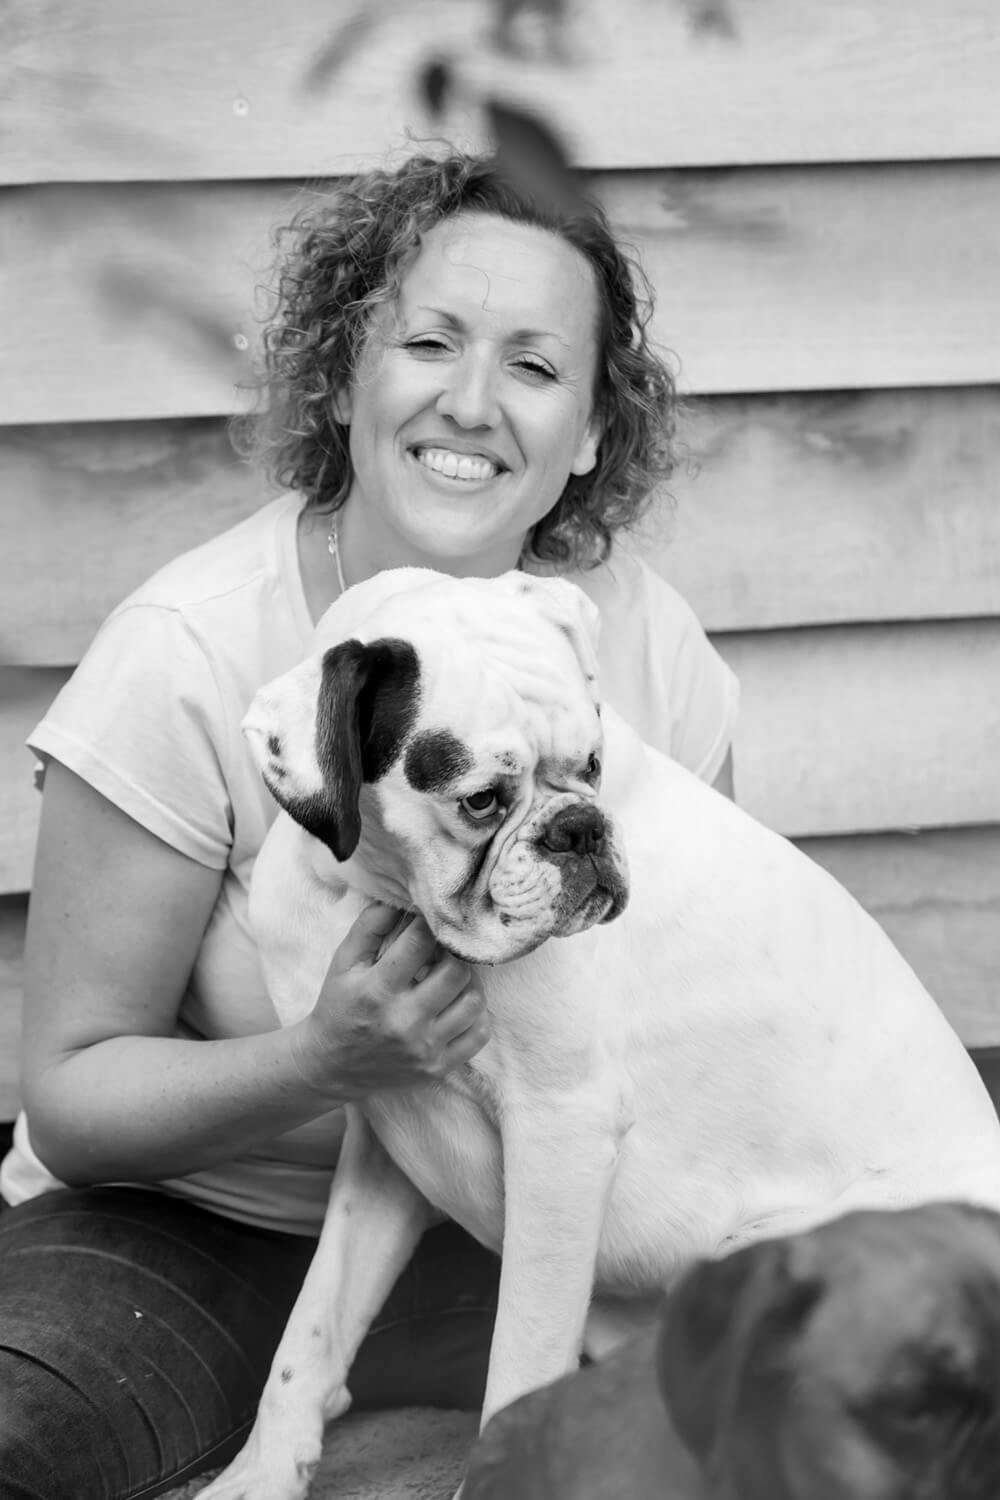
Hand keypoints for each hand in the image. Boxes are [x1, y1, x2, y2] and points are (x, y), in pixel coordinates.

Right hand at [291, 902, 489, 1098]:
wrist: (331, 1067)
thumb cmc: (340, 1006)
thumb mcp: (343, 963)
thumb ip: (370, 927)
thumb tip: (401, 899)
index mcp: (376, 990)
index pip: (420, 943)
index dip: (431, 923)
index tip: (431, 919)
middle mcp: (403, 1021)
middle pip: (456, 972)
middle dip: (454, 953)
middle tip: (446, 950)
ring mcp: (424, 1048)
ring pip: (474, 1002)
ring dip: (469, 982)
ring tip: (453, 976)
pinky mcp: (438, 1067)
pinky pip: (480, 1035)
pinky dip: (477, 1015)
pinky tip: (458, 1004)